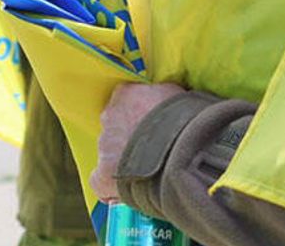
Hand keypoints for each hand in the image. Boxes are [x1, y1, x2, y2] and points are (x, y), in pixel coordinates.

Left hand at [90, 82, 184, 201]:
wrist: (180, 152)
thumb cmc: (183, 120)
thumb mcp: (176, 95)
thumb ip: (161, 95)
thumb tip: (164, 100)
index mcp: (125, 94)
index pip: (125, 100)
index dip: (138, 114)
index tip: (150, 123)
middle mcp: (109, 117)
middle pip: (115, 127)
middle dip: (129, 137)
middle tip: (151, 148)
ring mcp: (104, 147)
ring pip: (110, 154)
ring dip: (125, 160)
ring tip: (149, 170)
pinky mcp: (103, 176)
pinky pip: (101, 181)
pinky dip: (112, 187)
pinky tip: (129, 189)